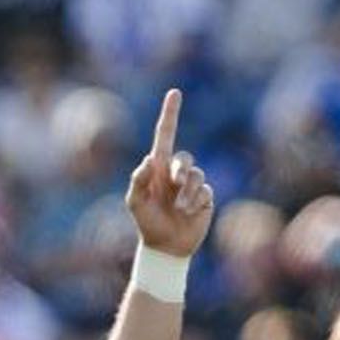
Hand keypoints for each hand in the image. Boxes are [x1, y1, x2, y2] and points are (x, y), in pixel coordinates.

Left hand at [125, 89, 214, 257]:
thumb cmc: (147, 223)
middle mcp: (175, 172)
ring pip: (197, 175)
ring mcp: (191, 184)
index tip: (175, 92)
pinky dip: (195, 202)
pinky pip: (204, 191)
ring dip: (187, 192)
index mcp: (158, 168)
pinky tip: (188, 213)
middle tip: (174, 184)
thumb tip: (148, 160)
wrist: (166, 247)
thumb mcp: (135, 203)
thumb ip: (138, 181)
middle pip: (184, 157)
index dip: (170, 114)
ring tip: (179, 209)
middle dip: (180, 171)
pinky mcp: (204, 196)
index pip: (165, 135)